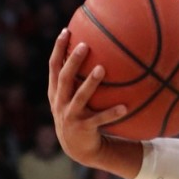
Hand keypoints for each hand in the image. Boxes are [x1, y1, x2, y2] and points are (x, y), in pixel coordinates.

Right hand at [47, 29, 126, 167]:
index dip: (58, 49)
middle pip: (64, 78)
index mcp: (56, 92)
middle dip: (72, 61)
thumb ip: (81, 78)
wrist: (78, 147)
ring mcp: (69, 116)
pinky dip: (111, 113)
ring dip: (90, 83)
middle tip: (85, 45)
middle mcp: (59, 102)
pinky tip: (125, 107)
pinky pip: (99, 119)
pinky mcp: (82, 128)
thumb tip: (103, 52)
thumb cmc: (80, 115)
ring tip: (102, 69)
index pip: (54, 66)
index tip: (66, 31)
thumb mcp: (75, 96)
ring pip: (79, 97)